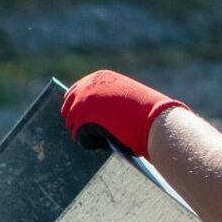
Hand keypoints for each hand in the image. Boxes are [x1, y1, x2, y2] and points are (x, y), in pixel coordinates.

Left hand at [60, 70, 190, 157]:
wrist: (153, 120)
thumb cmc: (147, 113)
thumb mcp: (126, 100)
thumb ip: (109, 102)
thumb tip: (93, 118)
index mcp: (100, 78)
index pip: (76, 90)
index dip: (77, 107)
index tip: (80, 118)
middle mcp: (87, 86)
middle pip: (68, 106)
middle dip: (75, 120)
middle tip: (84, 133)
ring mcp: (82, 102)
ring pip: (71, 122)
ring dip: (82, 132)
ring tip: (99, 139)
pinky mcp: (82, 119)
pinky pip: (78, 135)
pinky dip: (87, 142)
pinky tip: (101, 143)